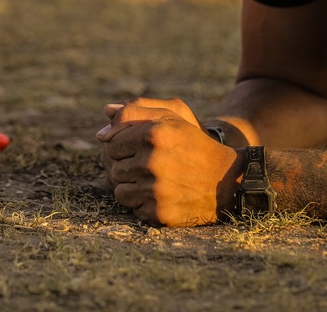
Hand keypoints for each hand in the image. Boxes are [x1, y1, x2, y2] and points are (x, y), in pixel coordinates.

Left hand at [96, 97, 240, 226]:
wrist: (227, 180)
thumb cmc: (194, 143)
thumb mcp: (172, 117)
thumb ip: (134, 112)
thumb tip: (100, 134)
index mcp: (153, 134)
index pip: (111, 144)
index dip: (122, 147)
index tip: (137, 150)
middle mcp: (152, 162)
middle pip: (114, 168)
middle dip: (127, 167)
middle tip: (148, 166)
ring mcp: (156, 189)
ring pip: (120, 192)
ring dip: (132, 187)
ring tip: (154, 181)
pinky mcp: (160, 213)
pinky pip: (134, 210)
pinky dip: (144, 204)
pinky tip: (162, 195)